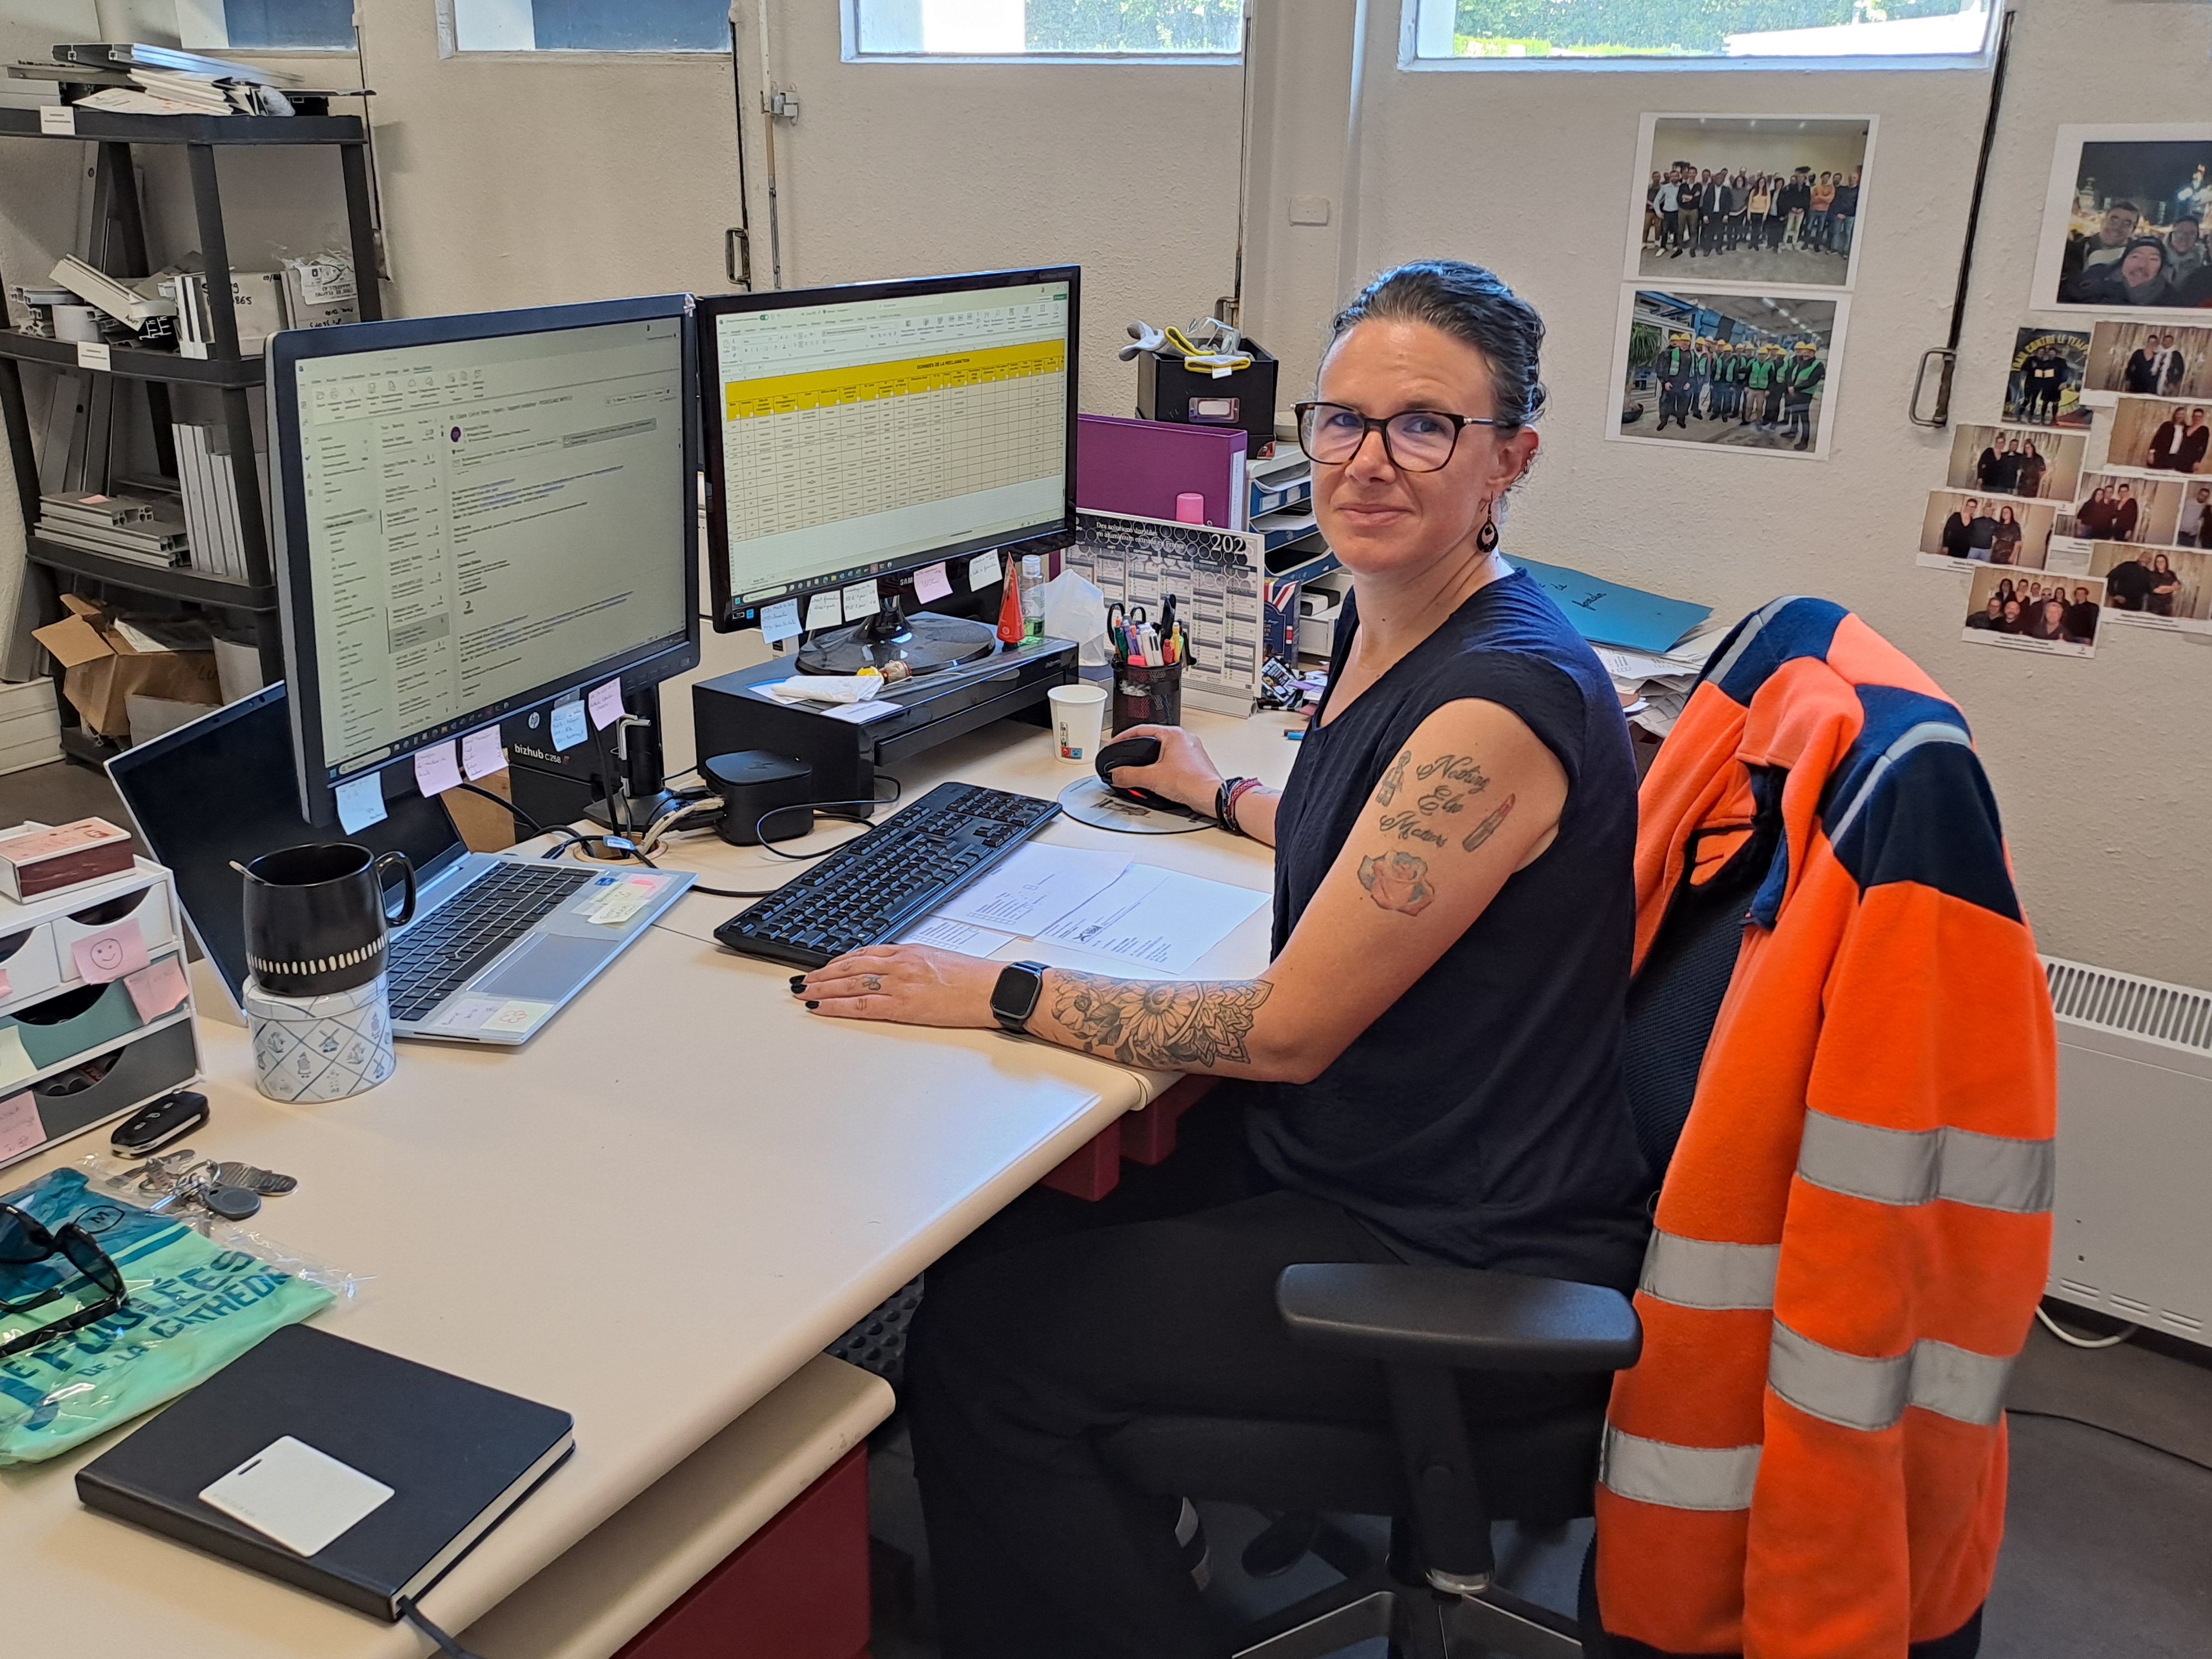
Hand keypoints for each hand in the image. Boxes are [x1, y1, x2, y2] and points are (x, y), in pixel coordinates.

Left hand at [794, 944, 1000, 1026]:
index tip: (825, 966)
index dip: (839, 960)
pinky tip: (820, 1007)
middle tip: (801, 979)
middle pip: (850, 966)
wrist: (991, 988)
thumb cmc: (974, 978)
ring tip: (803, 991)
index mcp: (908, 951)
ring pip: (849, 984)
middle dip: (822, 973)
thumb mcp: (940, 959)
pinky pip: (860, 1005)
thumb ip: (915, 963)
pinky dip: (835, 1005)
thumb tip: (899, 970)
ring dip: (821, 987)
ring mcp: (898, 984)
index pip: (864, 953)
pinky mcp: (901, 1005)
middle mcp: (899, 964)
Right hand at [1107, 724, 1221, 814]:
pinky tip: (1157, 779)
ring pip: (1163, 751)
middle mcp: (1184, 739)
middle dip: (1137, 750)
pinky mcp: (1194, 764)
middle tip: (1126, 756)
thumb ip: (1129, 775)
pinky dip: (1161, 768)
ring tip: (1140, 769)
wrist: (1211, 796)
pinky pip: (1172, 761)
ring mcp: (1191, 751)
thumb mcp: (1152, 778)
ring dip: (1150, 760)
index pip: (1141, 729)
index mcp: (1174, 734)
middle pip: (1153, 739)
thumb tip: (1116, 775)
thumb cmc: (1192, 782)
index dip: (1123, 737)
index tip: (1115, 744)